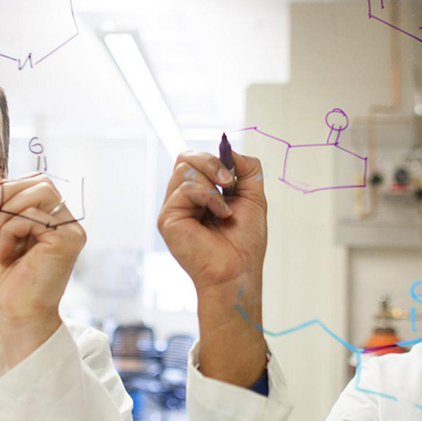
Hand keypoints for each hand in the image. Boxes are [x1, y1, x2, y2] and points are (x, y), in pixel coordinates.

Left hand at [0, 173, 85, 366]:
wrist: (12, 314)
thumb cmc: (2, 282)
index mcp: (51, 220)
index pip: (35, 183)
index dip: (6, 187)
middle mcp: (66, 222)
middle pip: (41, 181)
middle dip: (5, 193)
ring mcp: (71, 230)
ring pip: (41, 191)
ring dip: (7, 210)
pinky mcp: (68, 239)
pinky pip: (35, 215)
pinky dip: (11, 228)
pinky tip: (5, 251)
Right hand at [157, 150, 267, 386]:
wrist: (239, 270)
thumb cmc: (244, 242)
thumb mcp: (253, 197)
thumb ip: (247, 169)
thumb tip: (231, 150)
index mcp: (198, 194)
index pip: (194, 159)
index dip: (214, 158)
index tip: (233, 174)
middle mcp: (182, 199)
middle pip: (184, 157)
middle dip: (211, 162)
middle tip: (229, 181)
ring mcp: (172, 208)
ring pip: (185, 169)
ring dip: (212, 183)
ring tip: (225, 208)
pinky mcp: (167, 219)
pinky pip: (186, 189)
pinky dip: (209, 198)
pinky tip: (220, 215)